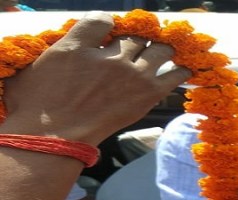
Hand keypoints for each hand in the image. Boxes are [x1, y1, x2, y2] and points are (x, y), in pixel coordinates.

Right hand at [2, 12, 190, 144]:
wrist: (56, 133)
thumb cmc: (43, 98)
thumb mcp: (52, 56)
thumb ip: (79, 33)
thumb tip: (101, 21)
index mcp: (88, 44)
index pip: (106, 22)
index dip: (112, 27)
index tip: (116, 33)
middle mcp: (115, 56)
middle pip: (137, 37)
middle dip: (141, 38)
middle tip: (144, 43)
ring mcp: (134, 76)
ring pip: (160, 51)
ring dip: (165, 49)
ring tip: (169, 52)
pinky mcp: (147, 96)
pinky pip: (173, 76)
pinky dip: (182, 71)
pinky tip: (188, 70)